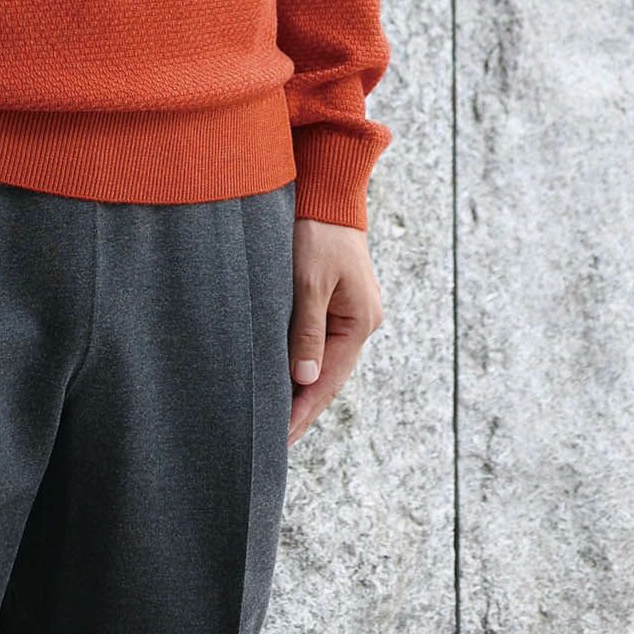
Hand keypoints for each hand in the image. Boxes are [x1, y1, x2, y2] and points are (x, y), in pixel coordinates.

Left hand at [287, 218, 384, 445]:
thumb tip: (304, 380)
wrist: (325, 191)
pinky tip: (282, 377)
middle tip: (273, 441)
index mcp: (360, 320)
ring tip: (274, 419)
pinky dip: (299, 362)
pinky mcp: (333, 299)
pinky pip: (316, 341)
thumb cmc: (316, 232)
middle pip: (327, 375)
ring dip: (299, 387)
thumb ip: (307, 331)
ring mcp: (349, 310)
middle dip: (301, 407)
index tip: (280, 439)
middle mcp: (360, 320)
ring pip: (320, 360)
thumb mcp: (308, 282)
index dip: (303, 410)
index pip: (328, 379)